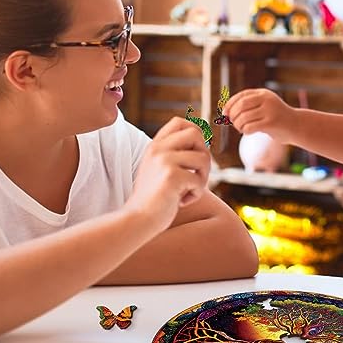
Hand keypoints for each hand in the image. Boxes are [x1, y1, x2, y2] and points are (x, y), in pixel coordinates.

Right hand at [126, 117, 209, 232]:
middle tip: (197, 174)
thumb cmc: (153, 199)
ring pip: (203, 158)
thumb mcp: (158, 169)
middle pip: (196, 134)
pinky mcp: (171, 176)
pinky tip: (182, 201)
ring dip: (203, 178)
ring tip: (190, 190)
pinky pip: (199, 180)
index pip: (179, 122)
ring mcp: (164, 161)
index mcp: (155, 146)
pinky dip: (196, 194)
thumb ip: (174, 155)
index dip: (195, 132)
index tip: (197, 151)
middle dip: (204, 155)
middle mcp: (158, 149)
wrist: (137, 219)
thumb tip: (204, 144)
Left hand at [223, 88, 294, 141]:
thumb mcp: (263, 107)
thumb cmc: (275, 118)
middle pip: (241, 105)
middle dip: (233, 115)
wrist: (296, 126)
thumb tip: (225, 111)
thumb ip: (248, 106)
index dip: (230, 104)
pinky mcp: (271, 123)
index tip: (224, 113)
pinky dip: (245, 131)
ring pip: (244, 117)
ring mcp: (270, 110)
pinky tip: (248, 132)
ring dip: (238, 125)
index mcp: (263, 93)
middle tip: (233, 123)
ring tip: (241, 129)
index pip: (241, 96)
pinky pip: (250, 127)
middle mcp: (267, 99)